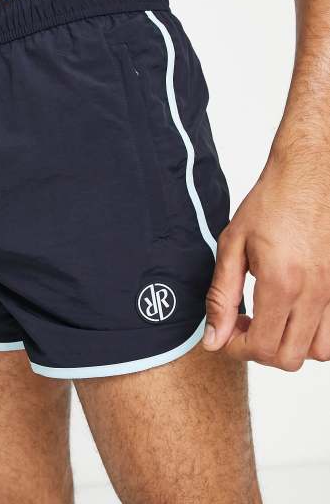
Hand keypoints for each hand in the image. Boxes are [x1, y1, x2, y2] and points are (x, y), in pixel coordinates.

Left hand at [203, 151, 329, 369]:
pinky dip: (313, 334)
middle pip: (289, 358)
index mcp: (281, 283)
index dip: (236, 348)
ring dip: (290, 345)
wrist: (309, 174)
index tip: (226, 331)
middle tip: (244, 324)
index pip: (261, 347)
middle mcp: (314, 293)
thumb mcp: (232, 245)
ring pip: (319, 352)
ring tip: (269, 319)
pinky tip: (292, 311)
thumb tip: (213, 338)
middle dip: (260, 350)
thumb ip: (221, 296)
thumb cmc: (271, 203)